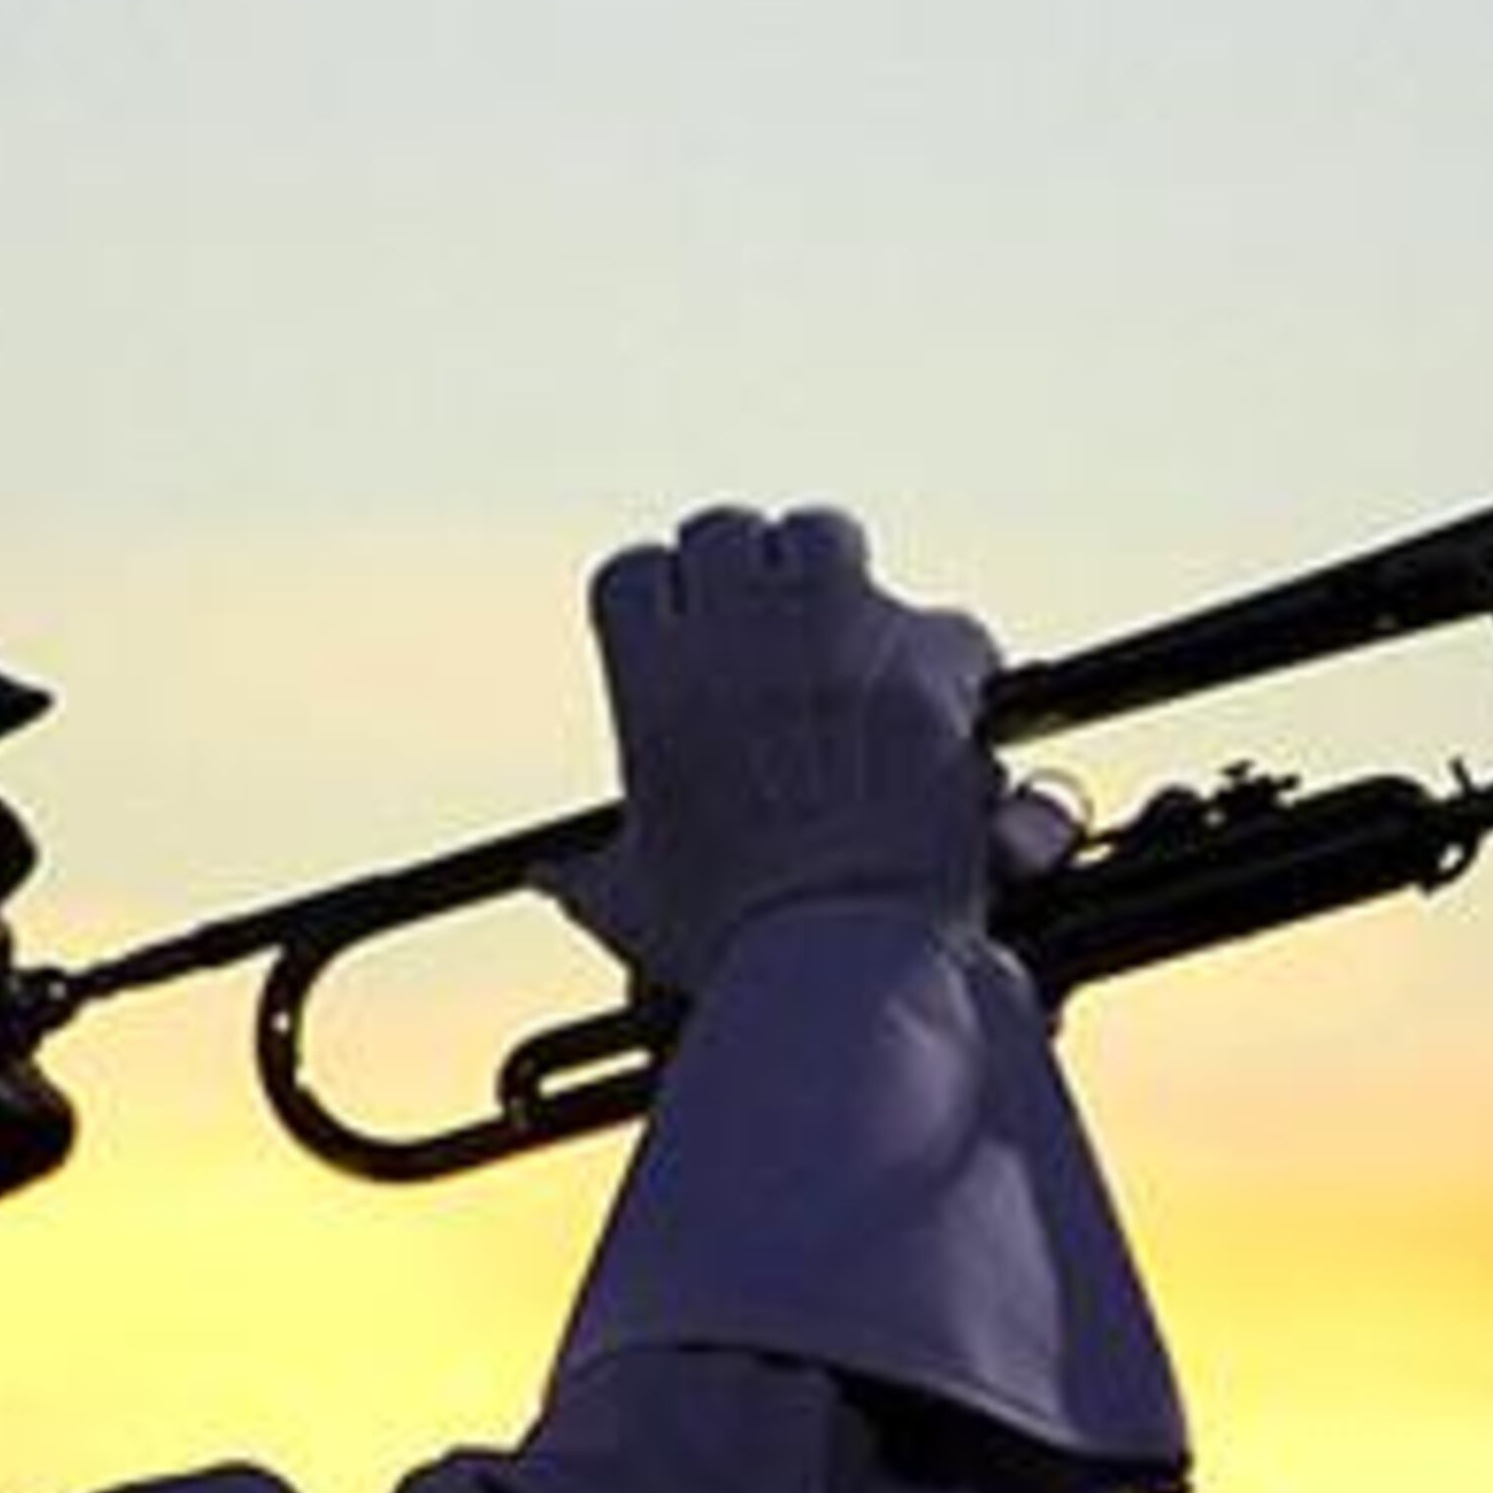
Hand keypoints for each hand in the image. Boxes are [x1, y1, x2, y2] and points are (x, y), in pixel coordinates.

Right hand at [543, 505, 1001, 991]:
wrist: (842, 957)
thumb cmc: (729, 940)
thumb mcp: (634, 906)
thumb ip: (589, 876)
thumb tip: (546, 877)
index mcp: (653, 679)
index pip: (634, 577)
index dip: (663, 602)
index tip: (682, 629)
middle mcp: (734, 632)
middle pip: (726, 535)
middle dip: (747, 574)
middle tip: (768, 626)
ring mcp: (831, 631)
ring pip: (823, 539)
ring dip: (833, 580)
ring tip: (848, 638)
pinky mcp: (920, 657)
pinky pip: (938, 621)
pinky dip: (945, 661)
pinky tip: (942, 709)